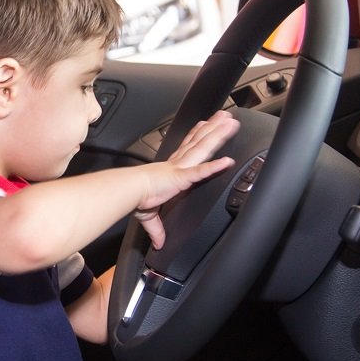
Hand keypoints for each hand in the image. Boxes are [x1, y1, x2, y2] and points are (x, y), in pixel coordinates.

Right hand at [134, 109, 238, 248]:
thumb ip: (156, 228)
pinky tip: (228, 162)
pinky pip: (201, 171)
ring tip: (231, 123)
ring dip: (218, 136)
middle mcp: (177, 164)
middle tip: (226, 116)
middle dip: (213, 128)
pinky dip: (215, 167)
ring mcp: (181, 168)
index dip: (196, 135)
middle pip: (200, 142)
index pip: (186, 148)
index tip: (204, 124)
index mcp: (170, 169)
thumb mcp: (149, 214)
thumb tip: (158, 244)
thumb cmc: (135, 197)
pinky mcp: (182, 177)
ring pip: (204, 148)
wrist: (129, 192)